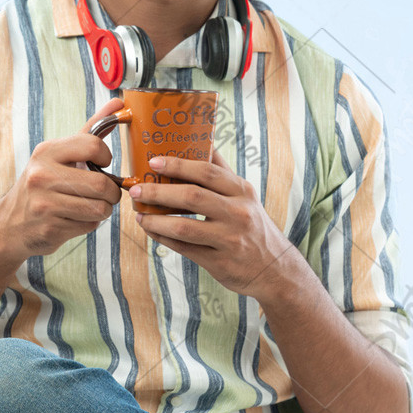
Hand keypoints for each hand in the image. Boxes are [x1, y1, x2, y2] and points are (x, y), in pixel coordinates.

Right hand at [0, 98, 124, 264]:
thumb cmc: (43, 183)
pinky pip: (89, 225)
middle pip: (102, 183)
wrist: (10, 224)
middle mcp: (42, 175)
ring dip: (103, 209)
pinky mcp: (50, 228)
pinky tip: (76, 217)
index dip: (106, 157)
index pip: (93, 145)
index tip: (103, 163)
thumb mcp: (59, 153)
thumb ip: (91, 129)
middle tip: (106, 192)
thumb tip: (118, 103)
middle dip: (111, 191)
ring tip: (92, 204)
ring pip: (99, 208)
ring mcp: (45, 204)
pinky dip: (90, 223)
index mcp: (47, 152)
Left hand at [130, 148, 295, 300]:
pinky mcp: (220, 262)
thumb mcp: (245, 196)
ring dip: (156, 220)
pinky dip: (164, 238)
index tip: (154, 161)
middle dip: (159, 192)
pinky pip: (184, 249)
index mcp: (242, 191)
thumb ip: (223, 172)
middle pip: (192, 196)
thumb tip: (202, 142)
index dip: (179, 165)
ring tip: (139, 214)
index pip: (207, 172)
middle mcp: (238, 213)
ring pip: (184, 227)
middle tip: (136, 189)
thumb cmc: (253, 225)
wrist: (275, 270)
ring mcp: (229, 239)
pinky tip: (152, 230)